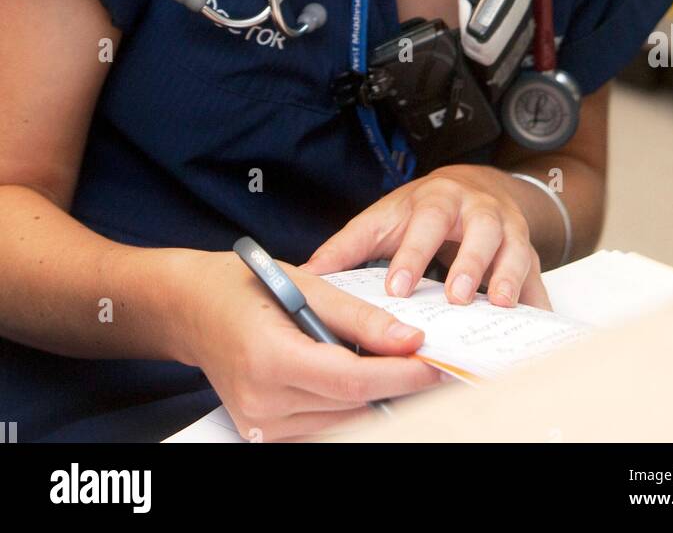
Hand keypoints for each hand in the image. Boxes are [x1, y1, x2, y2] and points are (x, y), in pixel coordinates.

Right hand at [173, 249, 442, 441]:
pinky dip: (344, 405)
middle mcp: (261, 401)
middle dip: (395, 384)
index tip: (433, 363)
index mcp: (269, 357)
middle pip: (351, 406)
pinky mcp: (262, 434)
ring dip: (372, 397)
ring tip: (387, 363)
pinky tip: (353, 376)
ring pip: (341, 422)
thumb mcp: (306, 284)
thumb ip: (359, 317)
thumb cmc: (243, 287)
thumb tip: (409, 339)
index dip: (400, 375)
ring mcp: (259, 424)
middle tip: (425, 362)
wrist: (193, 308)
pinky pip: (321, 426)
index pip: (351, 381)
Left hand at [300, 164, 551, 309]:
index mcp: (438, 199)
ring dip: (508, 276)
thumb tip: (307, 273)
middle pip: (479, 230)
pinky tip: (535, 322)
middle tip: (456, 297)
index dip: (412, 254)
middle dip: (470, 263)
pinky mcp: (529, 251)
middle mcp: (478, 209)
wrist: (473, 186)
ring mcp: (508, 228)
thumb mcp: (384, 218)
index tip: (397, 288)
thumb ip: (348, 246)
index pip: (425, 222)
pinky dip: (538, 299)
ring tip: (500, 306)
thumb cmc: (422, 210)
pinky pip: (539, 276)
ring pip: (515, 248)